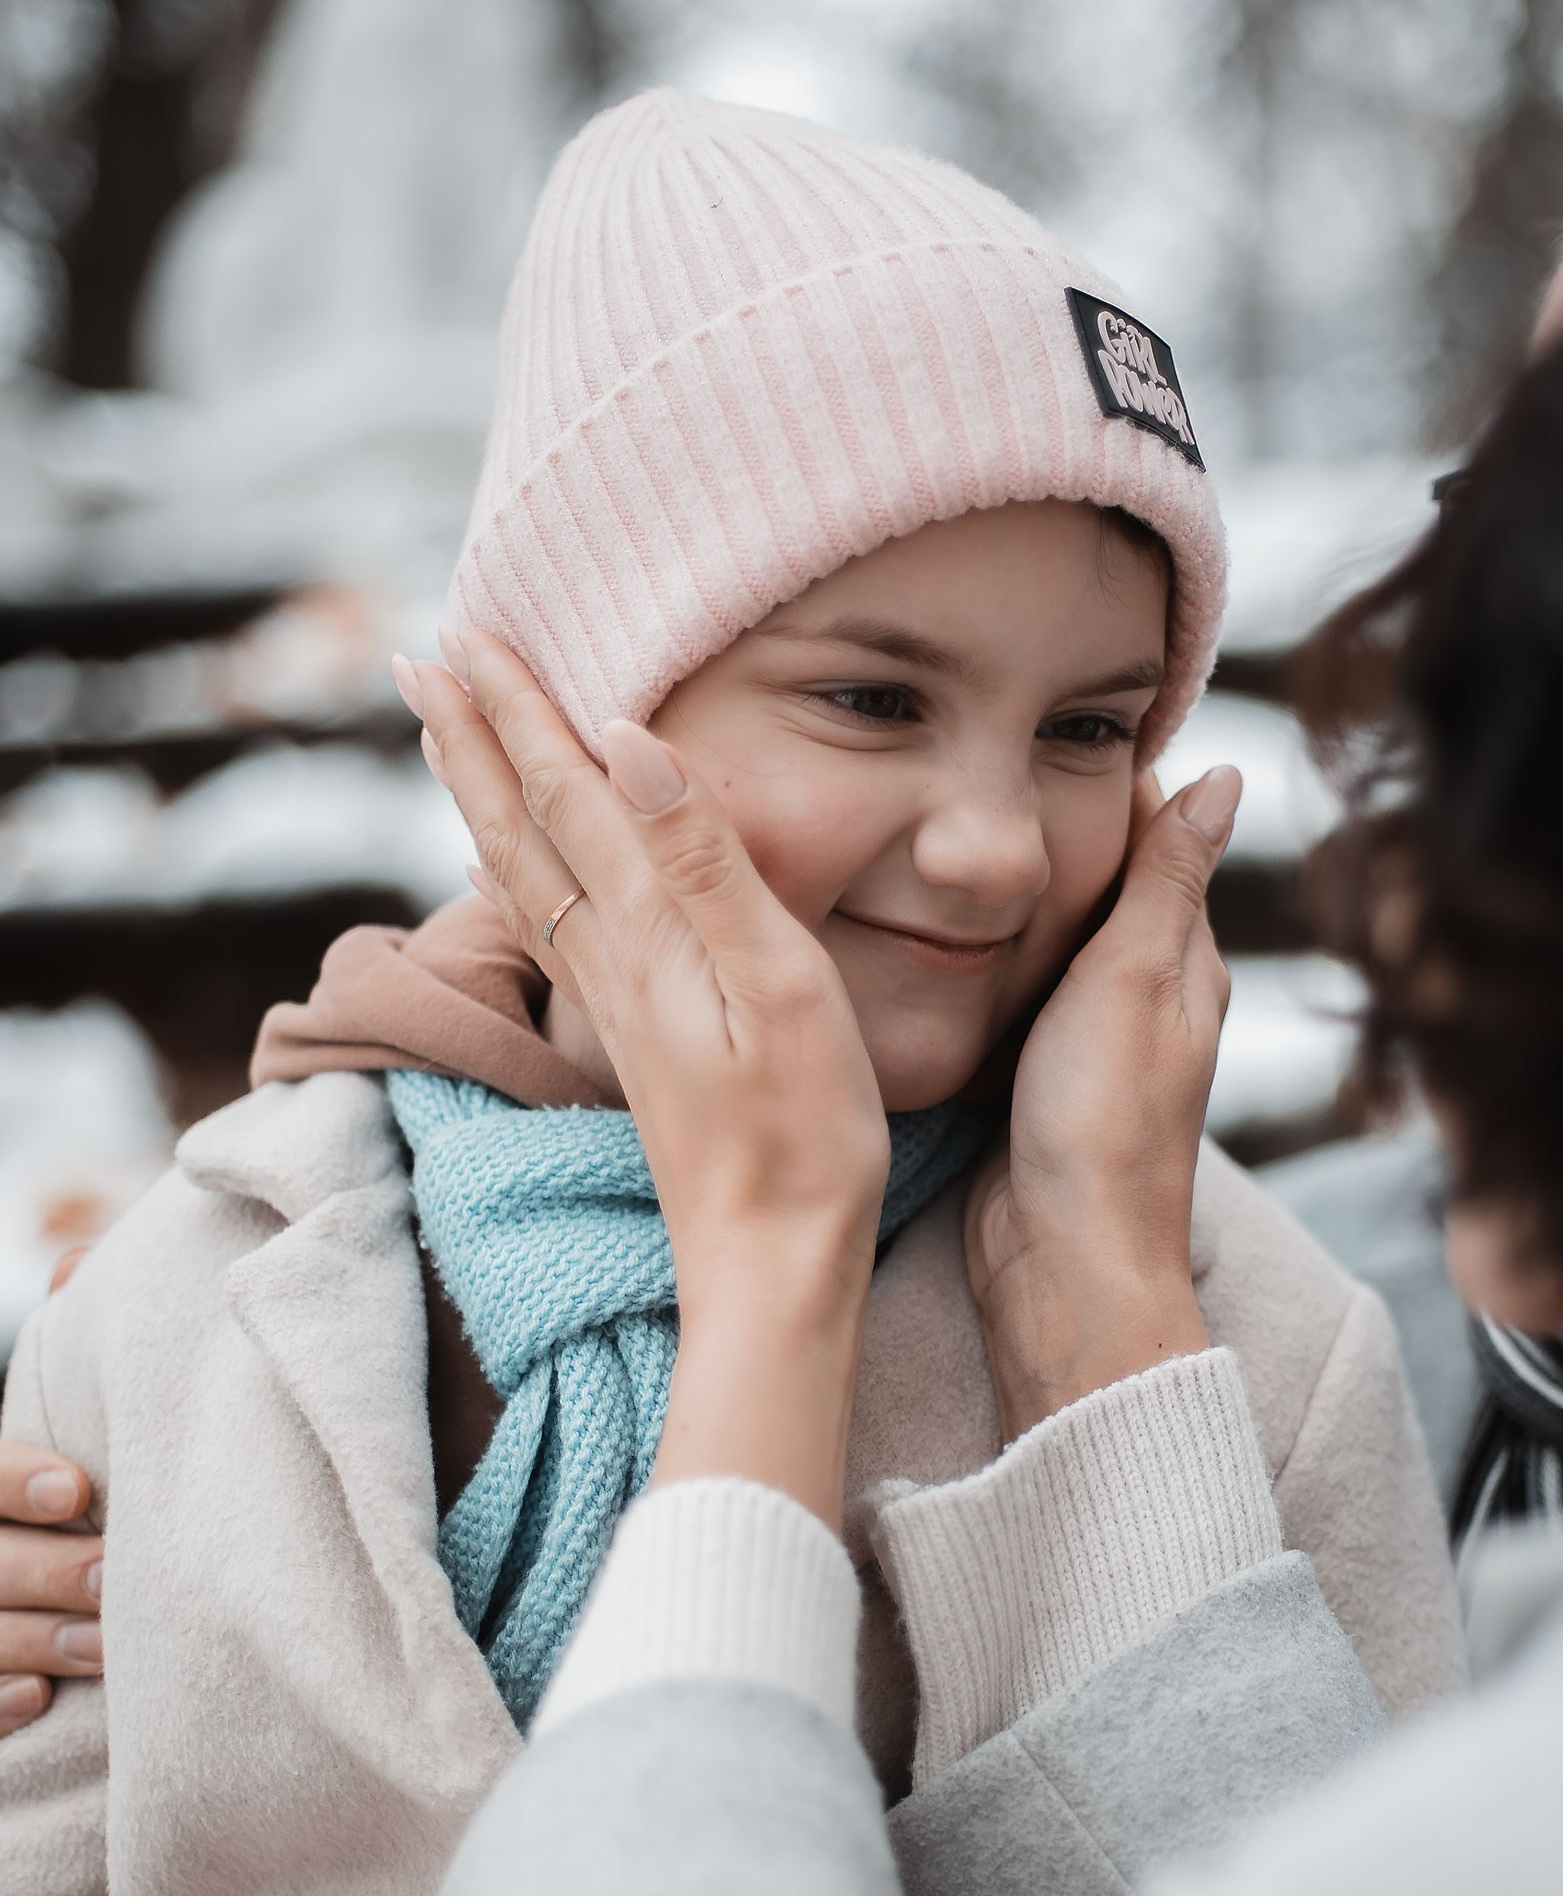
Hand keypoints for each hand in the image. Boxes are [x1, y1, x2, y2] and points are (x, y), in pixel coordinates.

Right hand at [0, 1439, 102, 1735]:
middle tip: (111, 1580)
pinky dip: (3, 1699)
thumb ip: (96, 1494)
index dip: (17, 1481)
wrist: (58, 1627)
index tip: (74, 1492)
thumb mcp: (95, 1511)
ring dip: (44, 1639)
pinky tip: (39, 1693)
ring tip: (106, 1647)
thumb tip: (169, 1479)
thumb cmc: (104, 1542)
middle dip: (53, 1571)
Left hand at [397, 635, 887, 1529]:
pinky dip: (515, 877)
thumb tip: (627, 741)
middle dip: (474, 735)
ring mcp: (616, 1005)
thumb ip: (705, 860)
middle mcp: (611, 961)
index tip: (470, 632)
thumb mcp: (779, 984)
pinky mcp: (632, 1041)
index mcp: (646, 933)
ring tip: (442, 733)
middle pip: (522, 827)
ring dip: (481, 794)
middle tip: (424, 654)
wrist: (773, 1263)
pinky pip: (551, 931)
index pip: (566, 794)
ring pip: (524, 873)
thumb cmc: (804, 1132)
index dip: (518, 711)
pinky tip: (503, 869)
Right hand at [964, 764, 1239, 1439]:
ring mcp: (1077, 1042)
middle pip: (1090, 885)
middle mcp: (1136, 996)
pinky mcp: (1024, 1080)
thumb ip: (1167, 880)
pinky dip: (970, 962)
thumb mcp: (1134, 979)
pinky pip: (1000, 999)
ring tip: (930, 823)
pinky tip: (919, 930)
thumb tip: (1223, 776)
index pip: (1151, 837)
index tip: (1046, 717)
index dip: (1105, 776)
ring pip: (1038, 942)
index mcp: (1183, 961)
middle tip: (966, 757)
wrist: (1059, 1262)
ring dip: (997, 895)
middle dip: (1039, 828)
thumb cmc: (1105, 1127)